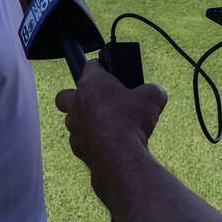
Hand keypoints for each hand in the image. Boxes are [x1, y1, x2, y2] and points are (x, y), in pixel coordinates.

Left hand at [55, 61, 166, 179]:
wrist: (120, 156)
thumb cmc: (132, 121)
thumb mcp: (153, 98)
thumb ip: (153, 90)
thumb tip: (156, 93)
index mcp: (92, 83)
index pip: (91, 65)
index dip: (102, 68)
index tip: (112, 74)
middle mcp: (77, 102)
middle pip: (64, 95)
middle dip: (76, 96)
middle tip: (97, 101)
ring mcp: (74, 126)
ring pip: (72, 119)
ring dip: (85, 120)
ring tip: (107, 125)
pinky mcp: (77, 146)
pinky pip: (80, 140)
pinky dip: (90, 140)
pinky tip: (107, 143)